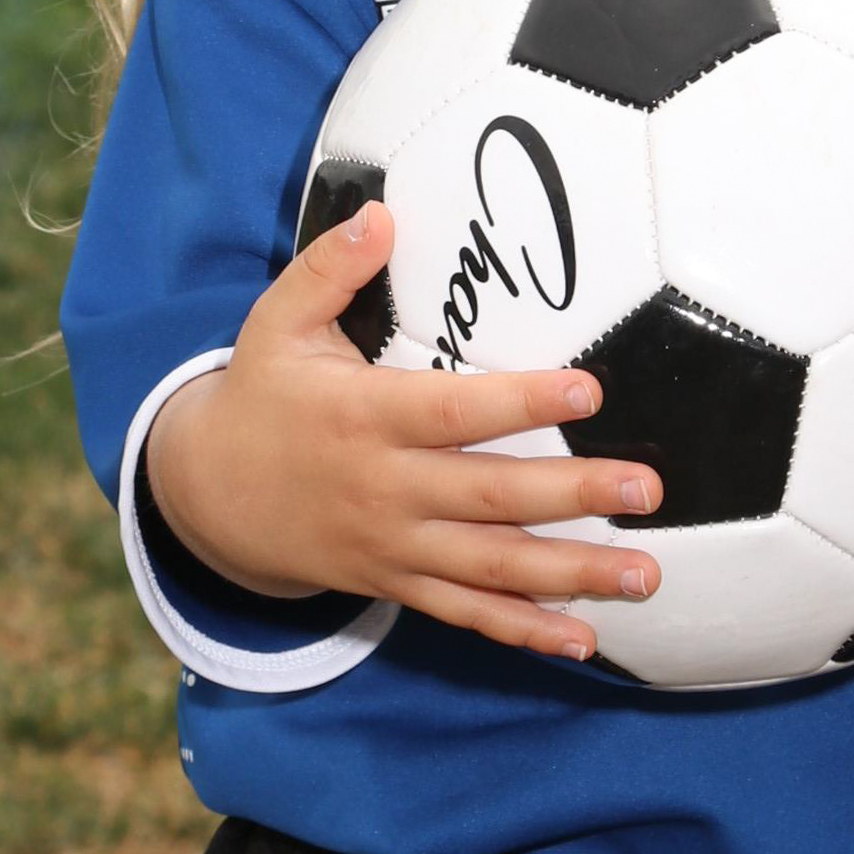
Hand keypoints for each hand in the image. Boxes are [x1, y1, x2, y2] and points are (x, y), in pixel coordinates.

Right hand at [144, 203, 662, 661]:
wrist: (208, 496)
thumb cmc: (260, 395)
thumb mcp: (277, 323)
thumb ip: (328, 268)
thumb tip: (381, 213)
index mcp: (364, 417)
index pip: (454, 411)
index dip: (521, 403)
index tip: (589, 390)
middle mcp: (384, 488)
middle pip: (489, 496)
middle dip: (573, 494)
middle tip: (646, 487)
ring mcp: (392, 545)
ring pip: (491, 567)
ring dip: (571, 573)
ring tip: (644, 573)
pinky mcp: (395, 581)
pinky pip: (465, 613)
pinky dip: (524, 631)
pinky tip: (584, 640)